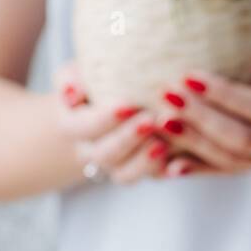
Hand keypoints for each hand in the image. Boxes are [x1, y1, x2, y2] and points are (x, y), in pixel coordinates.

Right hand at [53, 62, 174, 183]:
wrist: (115, 101)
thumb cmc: (97, 79)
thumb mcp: (79, 72)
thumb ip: (71, 77)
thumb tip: (73, 90)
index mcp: (73, 126)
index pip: (81, 128)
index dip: (102, 120)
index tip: (126, 105)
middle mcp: (92, 150)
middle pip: (104, 154)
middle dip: (127, 138)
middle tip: (150, 121)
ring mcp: (118, 164)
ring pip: (125, 174)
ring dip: (144, 161)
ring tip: (164, 143)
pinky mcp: (144, 170)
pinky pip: (152, 178)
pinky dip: (165, 171)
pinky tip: (180, 160)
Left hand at [155, 40, 250, 173]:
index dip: (223, 95)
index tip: (187, 77)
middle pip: (242, 138)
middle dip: (200, 118)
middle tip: (165, 96)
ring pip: (234, 159)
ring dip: (194, 143)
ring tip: (160, 124)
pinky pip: (233, 171)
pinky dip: (202, 170)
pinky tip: (171, 167)